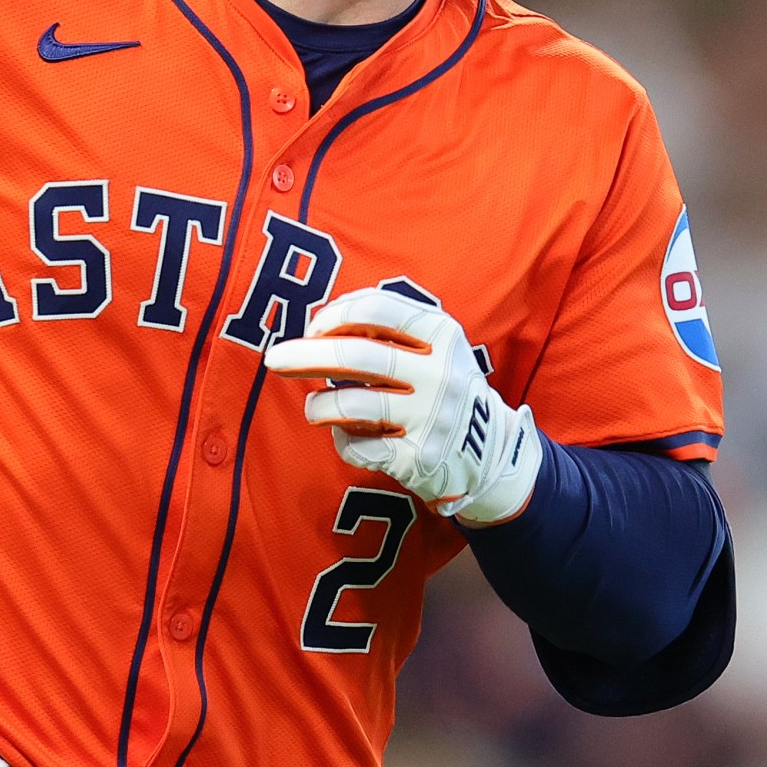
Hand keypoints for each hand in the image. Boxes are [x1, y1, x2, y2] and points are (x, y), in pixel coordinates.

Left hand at [264, 287, 539, 524]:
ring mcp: (430, 417)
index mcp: (441, 333)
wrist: (491, 452)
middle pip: (356, 356)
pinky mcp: (418, 457)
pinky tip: (347, 436)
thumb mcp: (434, 346)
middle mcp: (438, 373)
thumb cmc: (442, 387)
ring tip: (315, 409)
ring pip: (350, 405)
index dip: (334, 315)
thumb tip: (319, 326)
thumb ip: (389, 329)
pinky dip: (342, 441)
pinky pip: (358, 447)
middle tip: (275, 359)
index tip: (314, 328)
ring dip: (319, 406)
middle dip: (305, 355)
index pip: (376, 309)